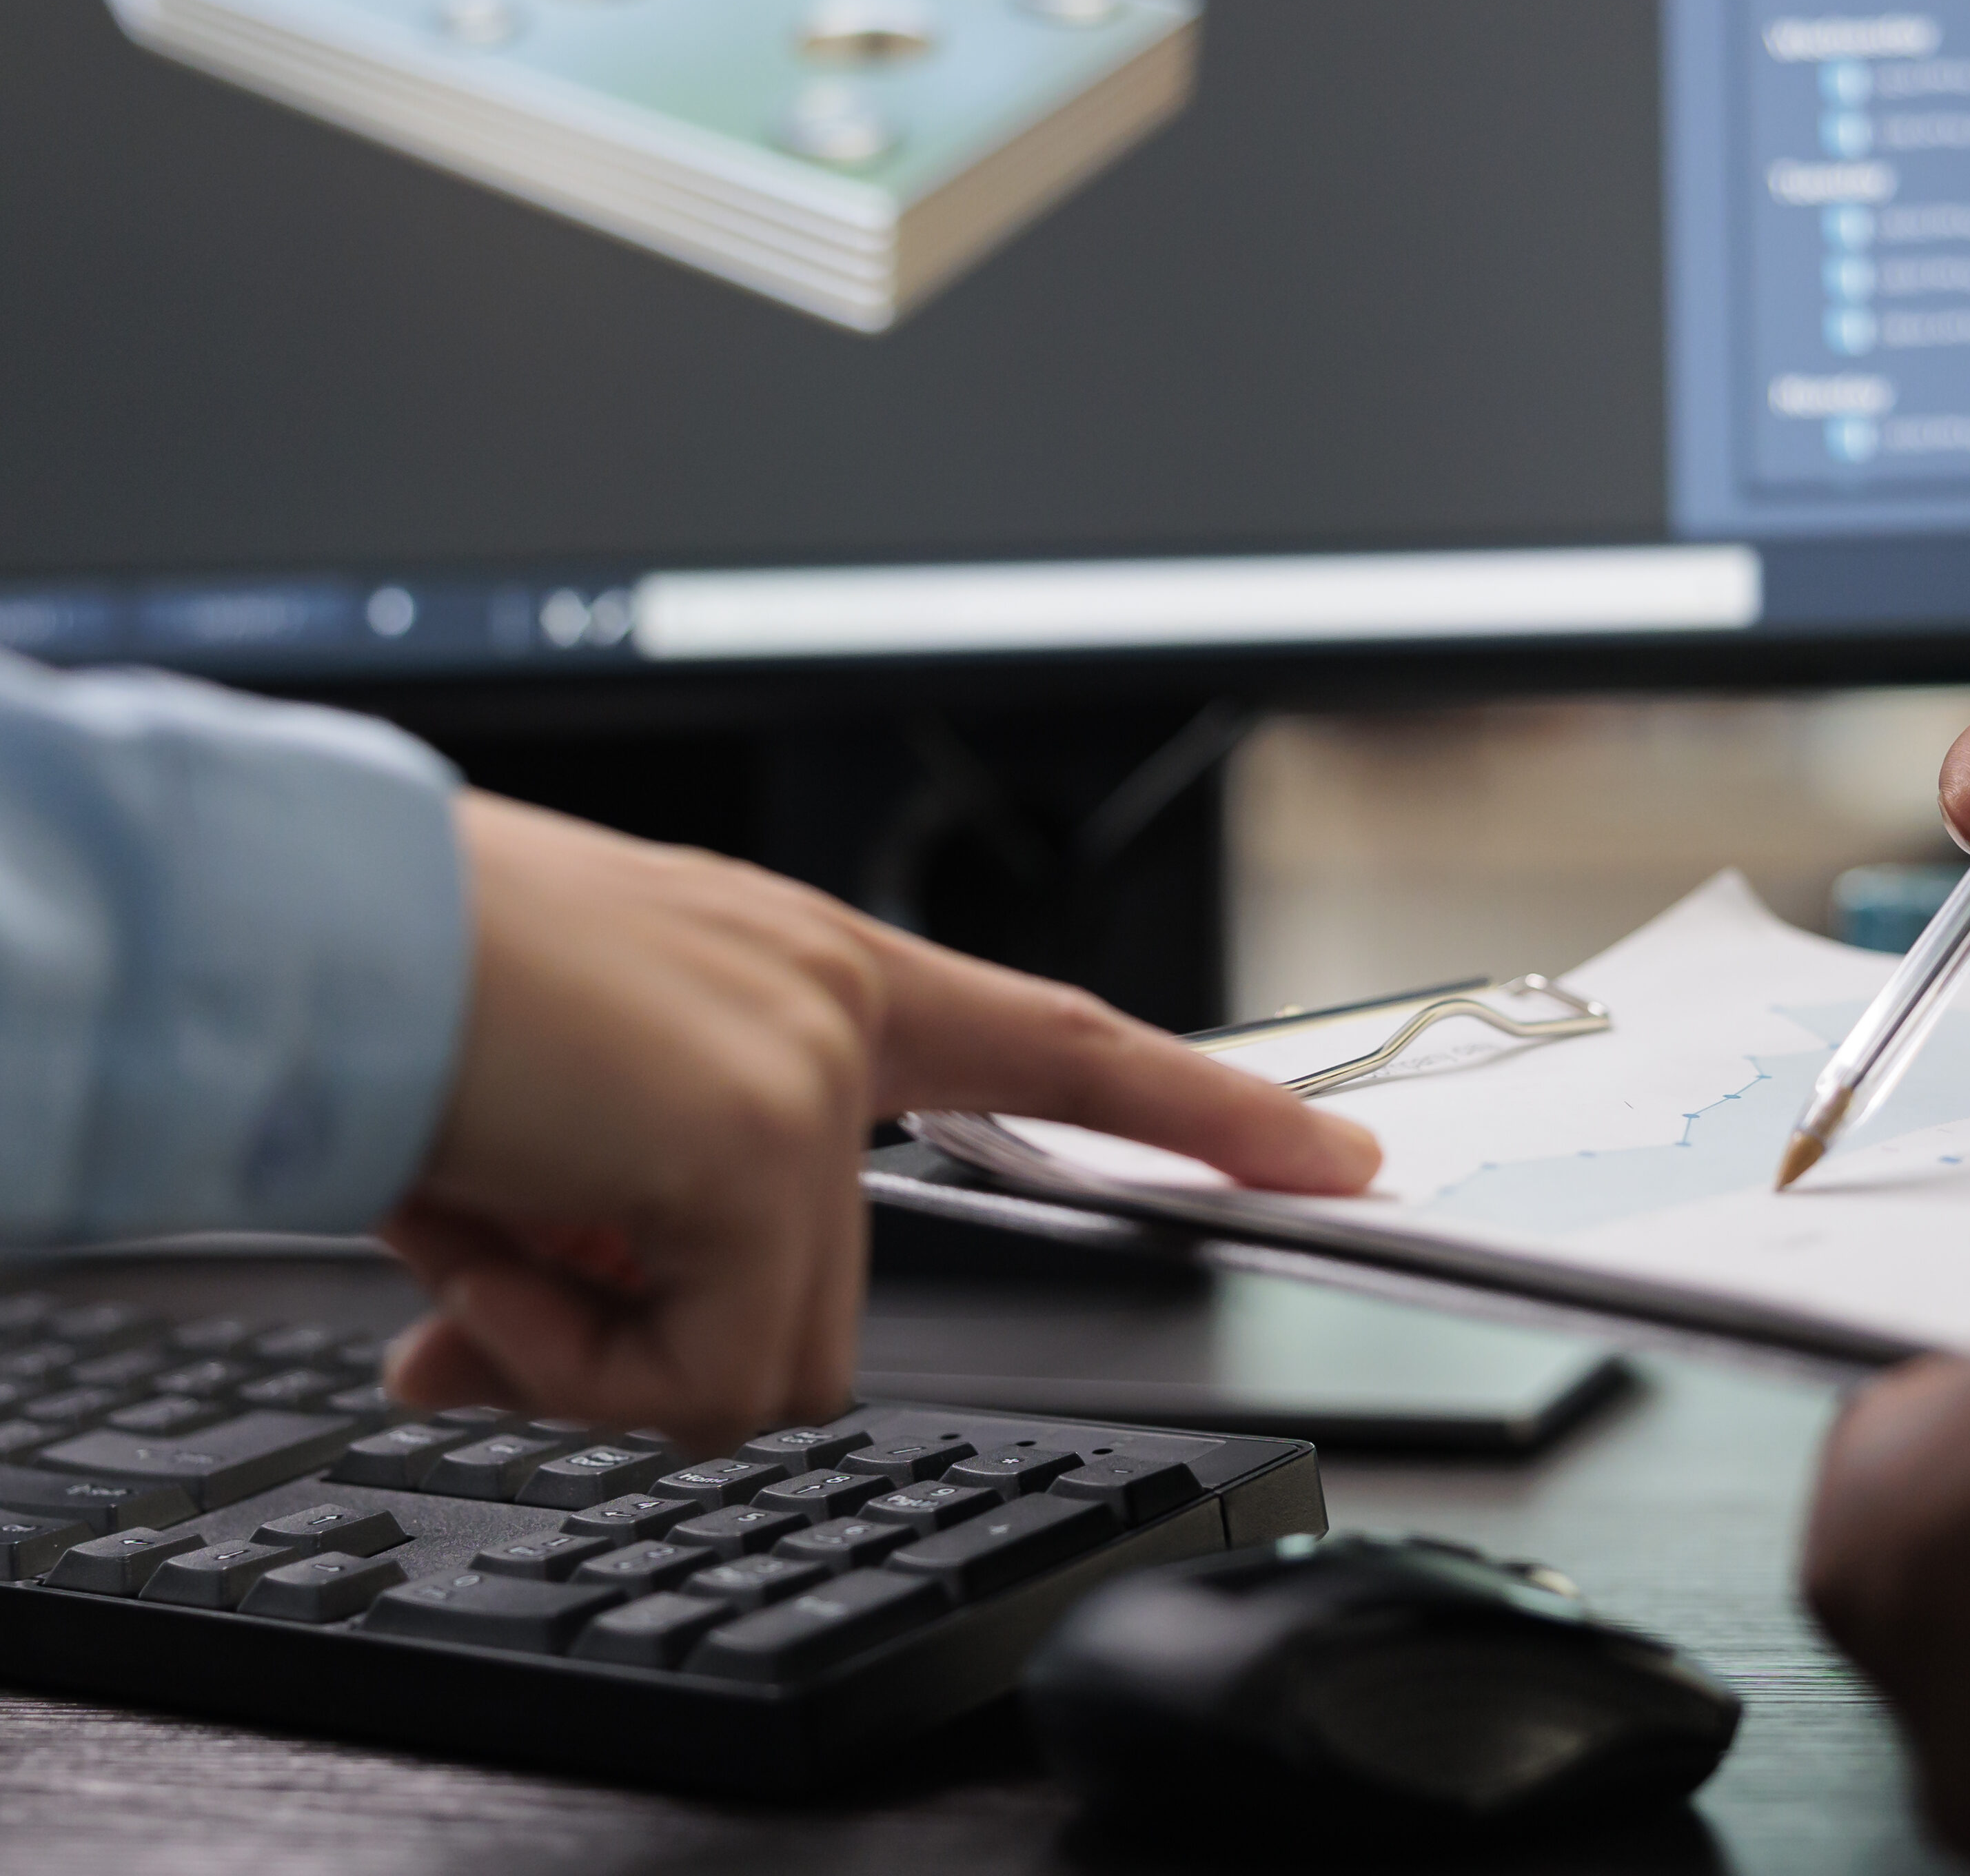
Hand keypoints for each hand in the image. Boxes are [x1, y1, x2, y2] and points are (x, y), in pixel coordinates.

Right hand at [378, 791, 1378, 1445]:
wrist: (311, 920)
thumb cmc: (417, 984)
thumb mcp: (558, 1107)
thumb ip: (598, 1225)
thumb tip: (507, 1358)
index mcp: (809, 973)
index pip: (1060, 1042)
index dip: (1201, 1106)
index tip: (1334, 1151)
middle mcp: (833, 1006)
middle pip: (826, 1310)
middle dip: (646, 1350)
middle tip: (501, 1288)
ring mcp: (812, 1071)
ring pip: (758, 1366)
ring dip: (589, 1352)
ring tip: (482, 1239)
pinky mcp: (759, 1142)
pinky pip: (694, 1373)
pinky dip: (565, 1363)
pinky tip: (481, 1254)